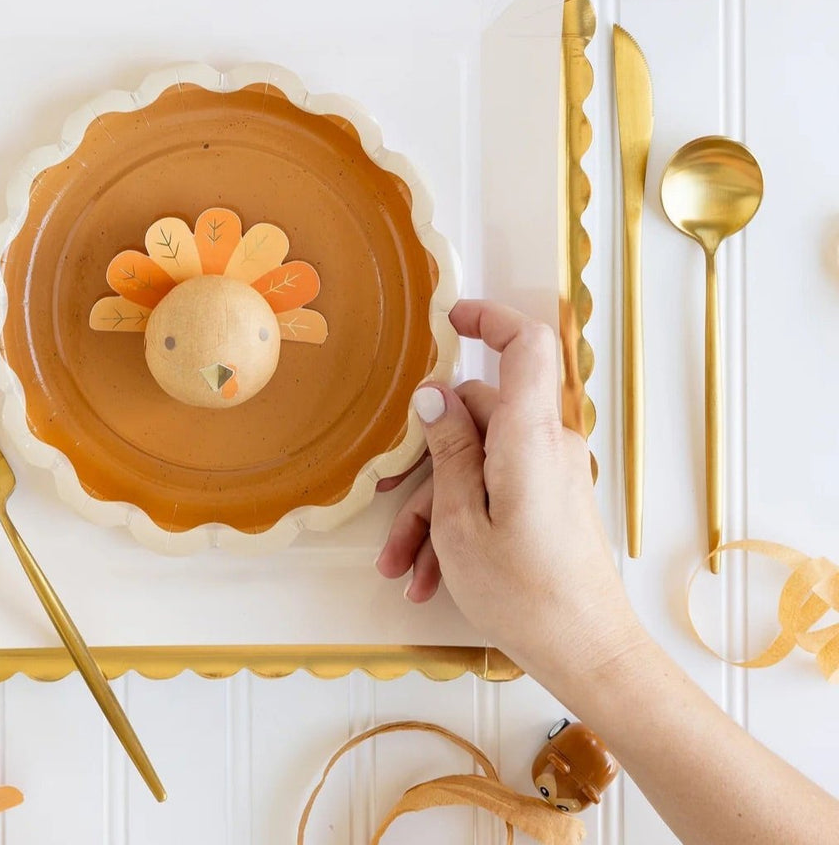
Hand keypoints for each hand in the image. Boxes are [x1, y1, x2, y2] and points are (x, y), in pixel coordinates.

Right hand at [376, 299, 645, 691]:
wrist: (590, 655)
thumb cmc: (525, 594)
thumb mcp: (460, 521)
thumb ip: (447, 449)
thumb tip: (433, 395)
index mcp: (529, 435)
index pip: (525, 344)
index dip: (489, 319)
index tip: (448, 320)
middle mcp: (548, 444)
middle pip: (478, 416)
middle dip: (424, 461)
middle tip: (386, 506)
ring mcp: (552, 473)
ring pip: (479, 462)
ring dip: (434, 508)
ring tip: (403, 566)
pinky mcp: (552, 500)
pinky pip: (498, 488)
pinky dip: (461, 521)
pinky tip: (429, 574)